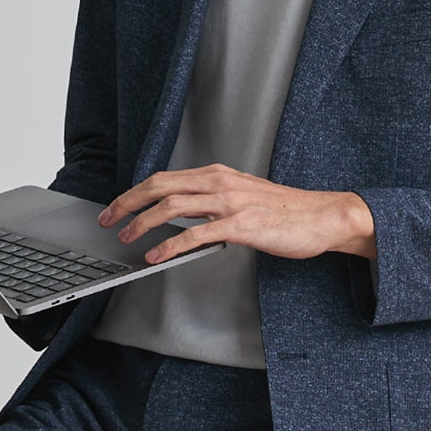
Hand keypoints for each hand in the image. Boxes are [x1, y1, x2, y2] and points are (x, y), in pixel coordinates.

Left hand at [97, 164, 376, 264]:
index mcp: (218, 174)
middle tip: (108, 219)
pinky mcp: (241, 225)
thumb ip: (214, 201)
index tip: (117, 207)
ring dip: (143, 223)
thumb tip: (182, 215)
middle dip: (128, 203)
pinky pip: (196, 234)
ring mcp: (230, 202)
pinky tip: (156, 255)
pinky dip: (170, 244)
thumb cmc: (286, 211)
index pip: (165, 178)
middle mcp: (220, 182)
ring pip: (173, 206)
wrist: (321, 216)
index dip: (135, 192)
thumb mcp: (243, 196)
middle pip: (160, 186)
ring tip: (127, 238)